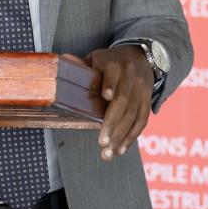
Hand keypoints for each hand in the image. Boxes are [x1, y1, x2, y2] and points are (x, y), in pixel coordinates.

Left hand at [85, 45, 153, 160]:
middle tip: (102, 142)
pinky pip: (142, 120)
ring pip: (133, 114)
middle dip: (112, 122)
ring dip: (121, 136)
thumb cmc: (109, 62)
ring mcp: (142, 88)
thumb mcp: (95, 59)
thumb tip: (59, 74)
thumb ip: (80, 68)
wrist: (139, 56)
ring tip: (108, 153)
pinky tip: (121, 150)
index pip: (112, 74)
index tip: (105, 96)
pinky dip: (131, 136)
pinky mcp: (148, 100)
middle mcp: (131, 75)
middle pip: (123, 100)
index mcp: (115, 63)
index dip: (109, 84)